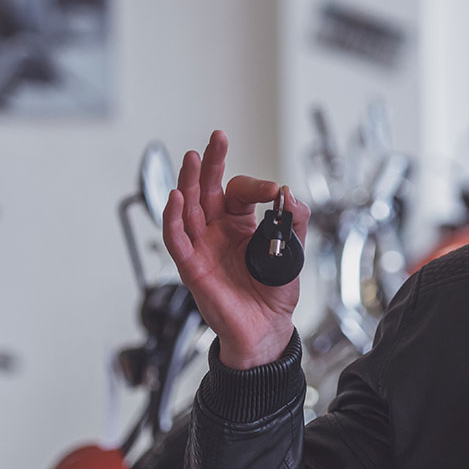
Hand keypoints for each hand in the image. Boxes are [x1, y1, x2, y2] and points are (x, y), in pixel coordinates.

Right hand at [162, 130, 309, 368]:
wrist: (266, 330)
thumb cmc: (273, 295)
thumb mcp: (293, 252)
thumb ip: (295, 222)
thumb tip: (290, 194)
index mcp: (240, 225)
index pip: (240, 192)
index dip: (256, 186)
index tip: (276, 191)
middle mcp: (218, 231)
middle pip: (207, 189)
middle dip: (210, 163)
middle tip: (217, 138)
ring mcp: (203, 247)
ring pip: (188, 208)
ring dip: (187, 182)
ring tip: (192, 157)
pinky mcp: (192, 267)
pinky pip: (177, 239)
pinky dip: (173, 218)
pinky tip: (177, 197)